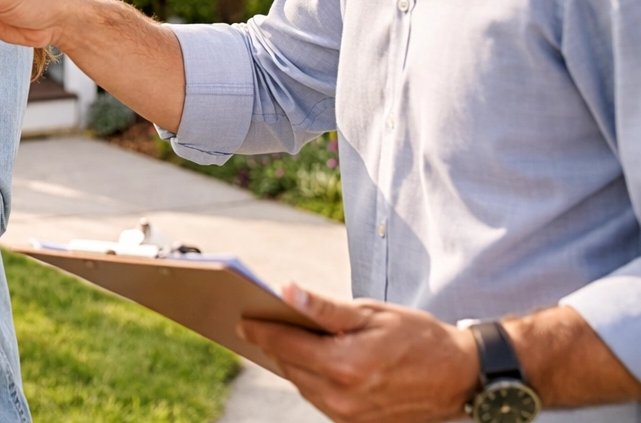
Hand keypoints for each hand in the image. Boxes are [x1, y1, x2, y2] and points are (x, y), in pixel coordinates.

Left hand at [237, 284, 479, 422]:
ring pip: (302, 385)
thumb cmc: (417, 336)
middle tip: (255, 322)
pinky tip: (311, 360)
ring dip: (292, 362)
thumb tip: (285, 290)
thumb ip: (324, 307)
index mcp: (345, 366)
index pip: (285, 345)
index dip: (260, 329)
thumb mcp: (372, 313)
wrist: (460, 377)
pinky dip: (312, 379)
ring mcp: (350, 417)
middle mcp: (343, 397)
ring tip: (280, 338)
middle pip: (289, 366)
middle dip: (273, 344)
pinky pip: (320, 399)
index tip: (241, 317)